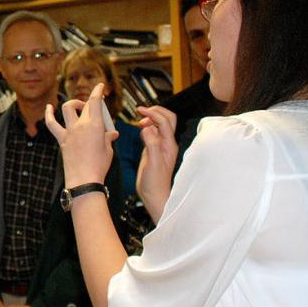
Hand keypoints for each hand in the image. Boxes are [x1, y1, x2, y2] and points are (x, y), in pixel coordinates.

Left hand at [43, 83, 115, 186]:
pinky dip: (49, 114)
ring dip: (73, 104)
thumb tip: (111, 134)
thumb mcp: (108, 149)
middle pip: (84, 106)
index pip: (95, 101)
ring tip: (78, 107)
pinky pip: (52, 124)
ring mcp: (69, 131)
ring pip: (67, 108)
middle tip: (96, 110)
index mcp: (95, 125)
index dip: (97, 91)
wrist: (83, 179)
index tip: (100, 86)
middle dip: (91, 103)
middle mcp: (80, 125)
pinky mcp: (62, 139)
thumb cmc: (99, 165)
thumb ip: (107, 138)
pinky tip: (48, 107)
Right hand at [136, 104, 178, 220]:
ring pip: (159, 125)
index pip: (164, 122)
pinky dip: (147, 127)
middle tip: (141, 110)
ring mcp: (160, 146)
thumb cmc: (155, 184)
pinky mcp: (153, 150)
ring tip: (139, 119)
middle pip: (167, 119)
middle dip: (155, 111)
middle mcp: (166, 144)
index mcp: (169, 145)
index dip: (153, 113)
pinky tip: (140, 129)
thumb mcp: (152, 163)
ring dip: (151, 118)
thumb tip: (147, 128)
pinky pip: (152, 133)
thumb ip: (151, 144)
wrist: (154, 196)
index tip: (140, 110)